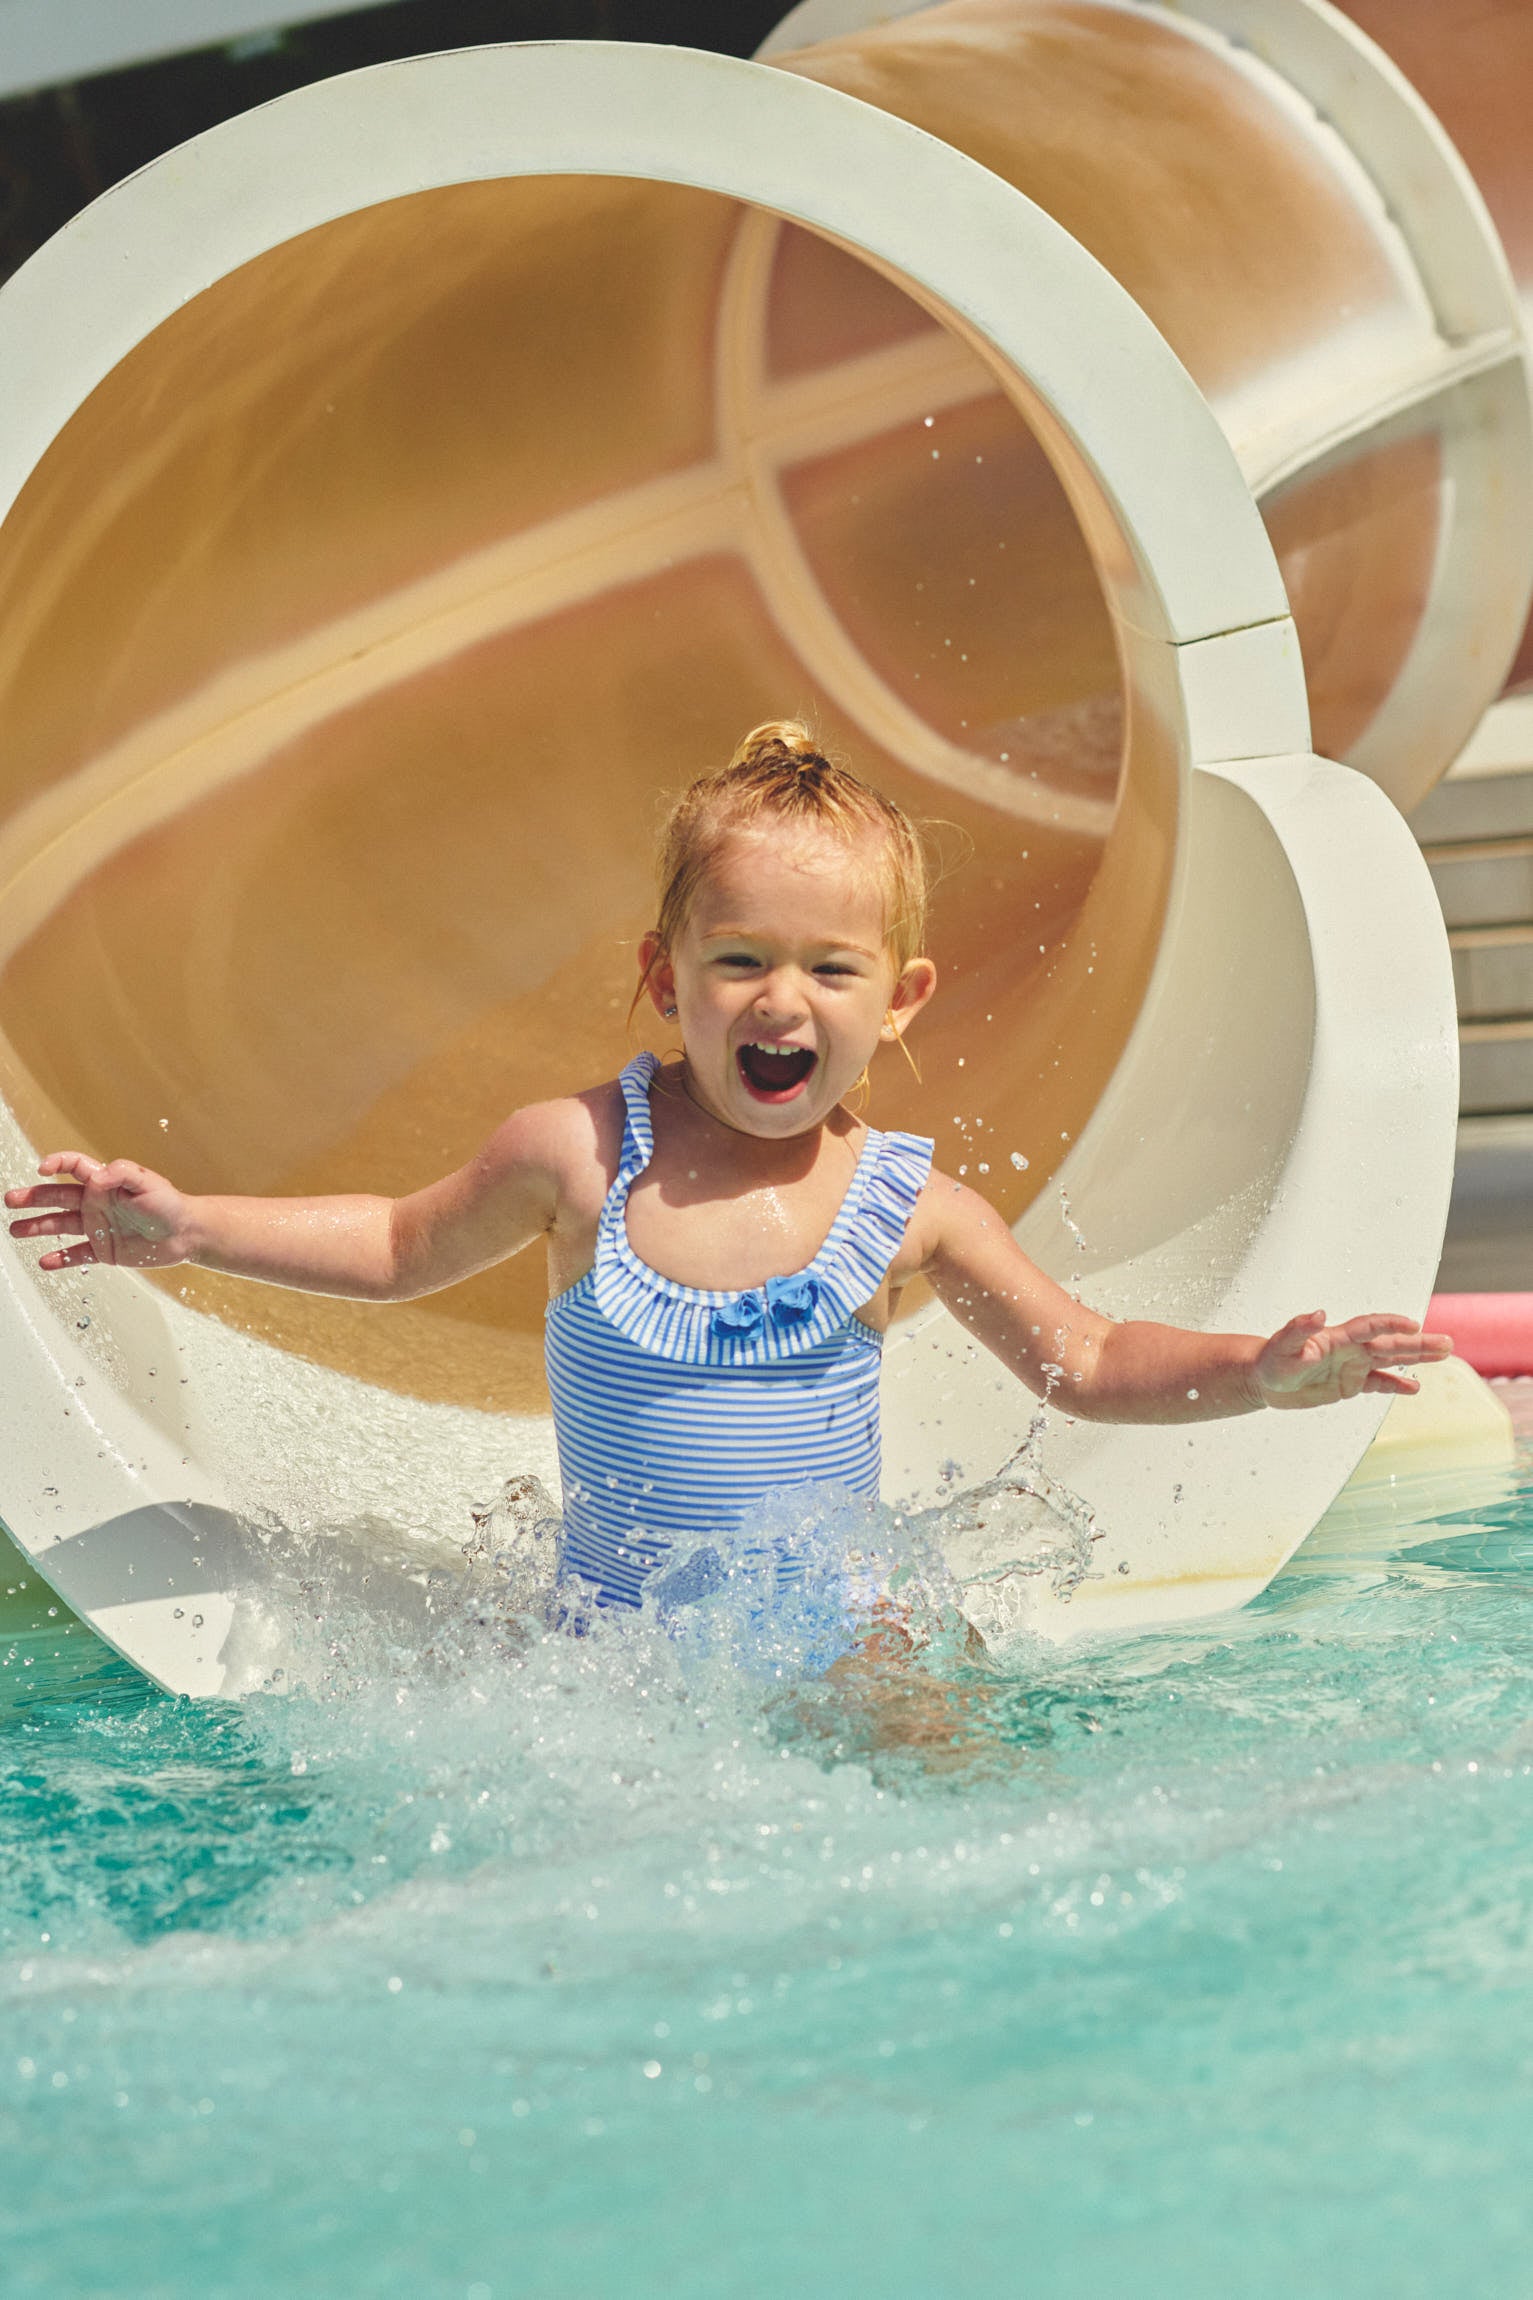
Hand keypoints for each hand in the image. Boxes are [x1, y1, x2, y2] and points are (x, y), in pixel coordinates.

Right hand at [5, 1153, 196, 1270]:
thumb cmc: (170, 1204)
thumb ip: (122, 1173)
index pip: (74, 1166)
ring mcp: (97, 1227)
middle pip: (57, 1196)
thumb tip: (97, 1177)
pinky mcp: (104, 1249)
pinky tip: (45, 1261)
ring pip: (60, 1225)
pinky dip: (60, 1259)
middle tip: (11, 1199)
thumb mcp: (149, 1182)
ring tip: (16, 1230)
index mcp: (104, 1183)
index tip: (43, 1168)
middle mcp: (95, 1203)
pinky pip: (77, 1255)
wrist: (186, 1234)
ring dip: (37, 1227)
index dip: (58, 1163)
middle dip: (33, 1197)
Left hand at [1253, 1309, 1451, 1409]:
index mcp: (1337, 1338)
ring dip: (1416, 1357)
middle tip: (1447, 1342)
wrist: (1264, 1379)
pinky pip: (1378, 1383)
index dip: (1390, 1324)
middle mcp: (1350, 1349)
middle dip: (1418, 1343)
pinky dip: (1395, 1385)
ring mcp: (1352, 1366)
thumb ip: (1299, 1330)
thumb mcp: (1282, 1347)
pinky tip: (1414, 1388)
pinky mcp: (1350, 1384)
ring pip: (1390, 1360)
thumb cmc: (1271, 1360)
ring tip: (1444, 1354)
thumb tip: (1318, 1314)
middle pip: (1390, 1343)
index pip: (1369, 1327)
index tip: (1413, 1324)